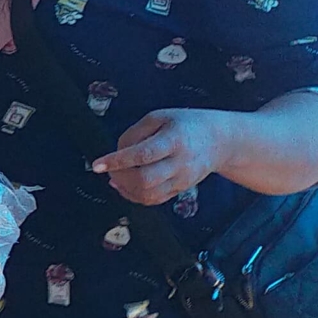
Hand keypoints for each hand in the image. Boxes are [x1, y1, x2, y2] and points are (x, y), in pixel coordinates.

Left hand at [92, 109, 230, 204]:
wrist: (220, 140)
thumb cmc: (187, 125)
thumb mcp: (160, 117)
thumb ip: (135, 133)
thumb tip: (117, 151)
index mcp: (174, 140)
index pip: (143, 154)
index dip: (117, 161)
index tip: (97, 164)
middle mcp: (180, 163)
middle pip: (145, 180)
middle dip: (119, 176)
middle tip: (108, 168)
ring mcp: (181, 180)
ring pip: (148, 194)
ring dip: (125, 188)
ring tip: (116, 176)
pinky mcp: (180, 190)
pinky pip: (153, 200)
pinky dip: (134, 196)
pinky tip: (126, 185)